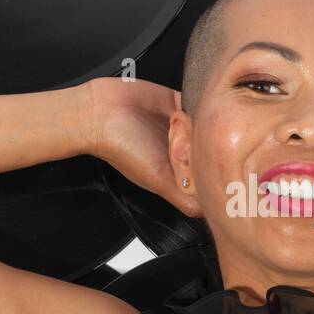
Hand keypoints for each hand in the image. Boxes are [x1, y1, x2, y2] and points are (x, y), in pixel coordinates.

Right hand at [87, 77, 197, 214]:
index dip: (207, 168)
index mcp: (179, 169)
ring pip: (209, 124)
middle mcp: (182, 148)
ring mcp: (182, 125)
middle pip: (213, 147)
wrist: (101, 112)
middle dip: (202, 143)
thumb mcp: (157, 180)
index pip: (209, 172)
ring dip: (197, 122)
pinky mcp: (178, 101)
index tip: (193, 163)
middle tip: (179, 141)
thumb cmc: (123, 148)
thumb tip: (208, 212)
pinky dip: (195, 103)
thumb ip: (183, 197)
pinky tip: (176, 109)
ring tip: (173, 124)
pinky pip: (200, 102)